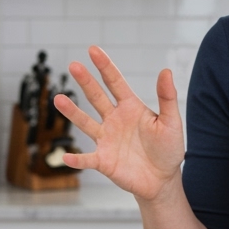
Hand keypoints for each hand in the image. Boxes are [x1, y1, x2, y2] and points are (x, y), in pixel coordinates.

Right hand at [53, 46, 184, 201]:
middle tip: (74, 65)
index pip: (115, 83)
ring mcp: (106, 140)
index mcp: (131, 108)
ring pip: (86, 123)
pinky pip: (87, 159)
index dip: (105, 66)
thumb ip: (167, 97)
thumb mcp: (171, 122)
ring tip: (58, 99)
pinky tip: (67, 156)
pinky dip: (77, 159)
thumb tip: (166, 70)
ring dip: (72, 112)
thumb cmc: (168, 148)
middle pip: (97, 97)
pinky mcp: (103, 161)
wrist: (162, 179)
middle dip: (86, 81)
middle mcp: (114, 120)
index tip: (93, 49)